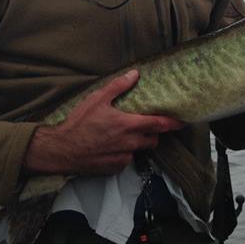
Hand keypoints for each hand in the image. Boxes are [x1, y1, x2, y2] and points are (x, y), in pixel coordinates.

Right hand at [23, 69, 184, 176]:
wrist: (61, 150)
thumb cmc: (78, 123)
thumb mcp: (97, 99)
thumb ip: (118, 86)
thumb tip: (135, 74)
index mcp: (128, 125)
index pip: (159, 125)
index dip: (173, 123)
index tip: (183, 122)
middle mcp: (129, 143)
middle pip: (152, 140)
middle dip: (151, 133)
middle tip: (141, 125)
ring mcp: (122, 158)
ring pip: (138, 150)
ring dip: (135, 143)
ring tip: (119, 135)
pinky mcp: (114, 169)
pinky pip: (125, 160)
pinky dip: (122, 154)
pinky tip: (108, 147)